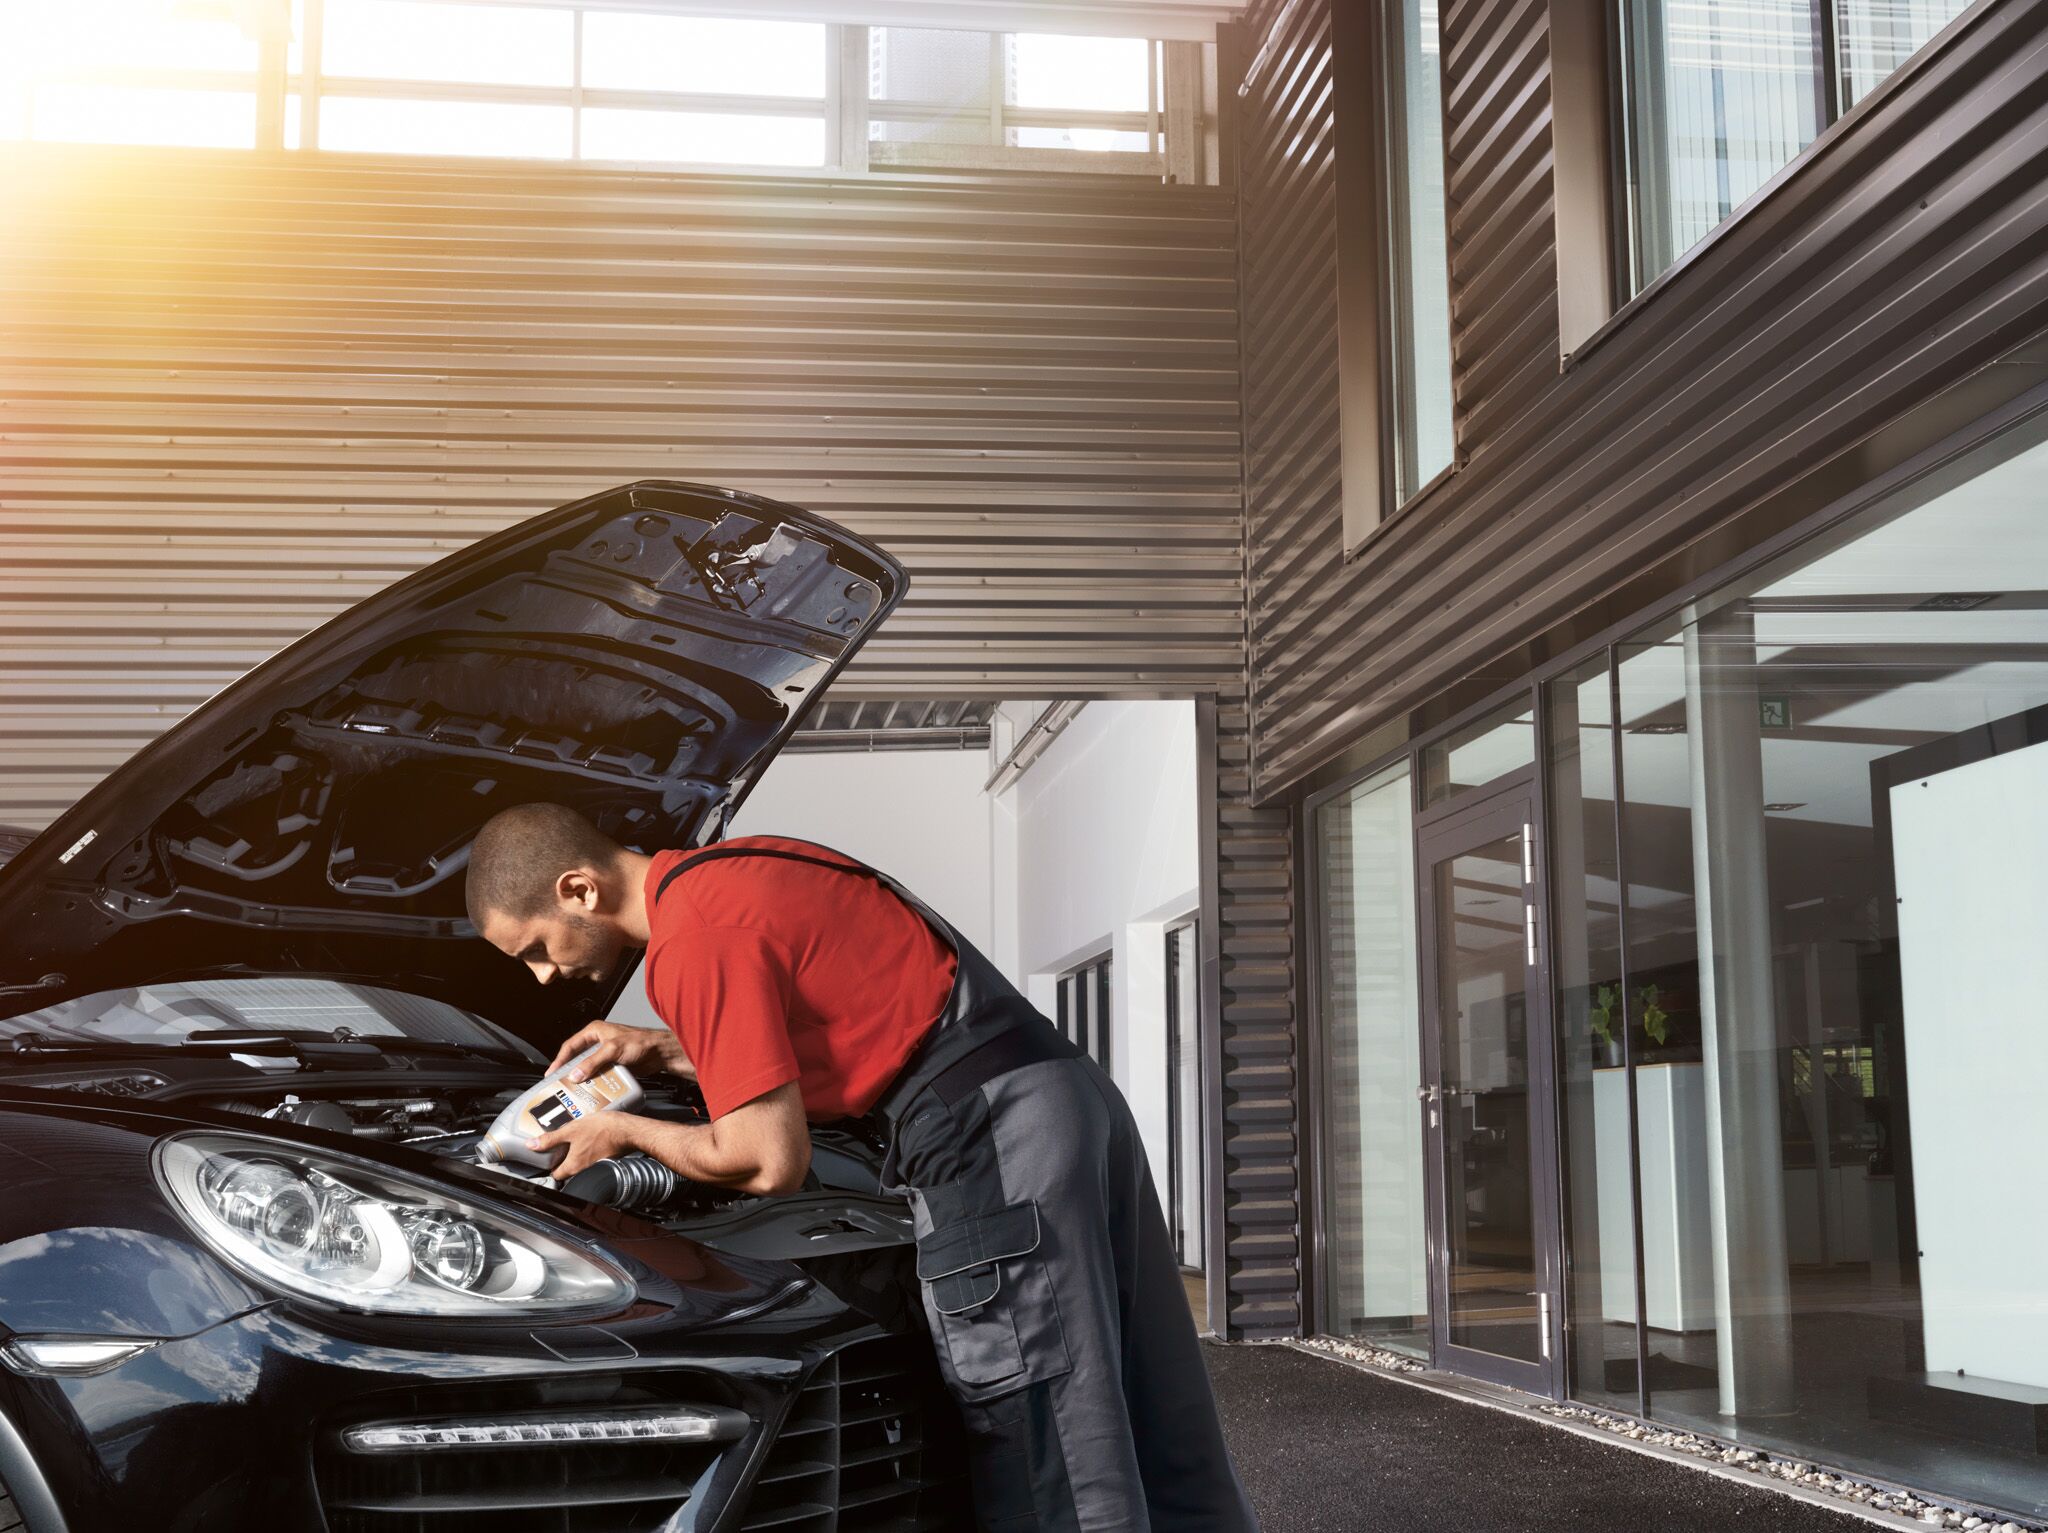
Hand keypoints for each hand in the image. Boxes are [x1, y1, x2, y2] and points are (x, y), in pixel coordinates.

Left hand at [530, 1109, 644, 1180]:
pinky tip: (589, 1135)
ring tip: (574, 1136)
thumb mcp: (572, 1130)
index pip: (555, 1174)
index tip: (546, 1157)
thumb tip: (531, 1145)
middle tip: (560, 1144)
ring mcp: (596, 1165)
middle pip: (568, 1168)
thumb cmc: (604, 1130)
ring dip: (576, 1151)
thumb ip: (550, 1139)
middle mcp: (584, 1169)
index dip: (549, 1166)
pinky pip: (592, 1156)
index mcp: (573, 1165)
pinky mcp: (606, 1157)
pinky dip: (588, 1148)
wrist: (629, 1130)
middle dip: (563, 1158)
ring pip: (580, 1162)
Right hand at [549, 1020, 691, 1081]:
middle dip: (569, 1071)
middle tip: (560, 1084)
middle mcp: (598, 1042)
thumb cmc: (642, 1042)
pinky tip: (590, 1091)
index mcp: (595, 1031)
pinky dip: (593, 1082)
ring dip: (582, 1078)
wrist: (660, 1053)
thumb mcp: (613, 1050)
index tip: (552, 1073)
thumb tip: (576, 1074)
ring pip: (588, 1068)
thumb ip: (593, 1062)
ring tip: (573, 1090)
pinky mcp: (613, 1065)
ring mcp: (605, 1054)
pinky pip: (598, 1075)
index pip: (571, 1046)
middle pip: (577, 1058)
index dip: (560, 1060)